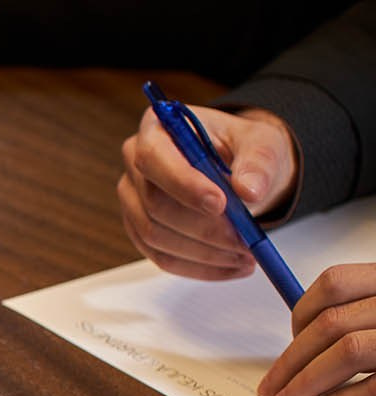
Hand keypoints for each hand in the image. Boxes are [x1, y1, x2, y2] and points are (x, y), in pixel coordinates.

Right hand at [116, 103, 297, 279]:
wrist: (238, 167)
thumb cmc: (243, 149)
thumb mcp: (262, 142)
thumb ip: (258, 162)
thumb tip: (250, 191)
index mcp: (157, 129)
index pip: (153, 158)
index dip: (183, 184)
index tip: (221, 204)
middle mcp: (135, 163)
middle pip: (154, 204)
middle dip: (202, 227)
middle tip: (245, 240)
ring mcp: (133, 198)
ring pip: (154, 235)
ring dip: (203, 252)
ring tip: (246, 255)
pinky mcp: (140, 228)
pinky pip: (161, 256)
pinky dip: (198, 267)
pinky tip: (229, 265)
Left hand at [256, 264, 375, 395]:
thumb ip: (356, 314)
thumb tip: (300, 337)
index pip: (335, 283)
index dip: (302, 312)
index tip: (290, 338)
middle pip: (332, 323)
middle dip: (291, 360)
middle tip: (270, 387)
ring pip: (348, 352)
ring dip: (306, 383)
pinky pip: (373, 389)